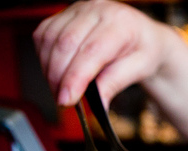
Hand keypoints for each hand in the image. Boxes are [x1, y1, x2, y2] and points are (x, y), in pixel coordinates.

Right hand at [33, 0, 171, 105]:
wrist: (142, 35)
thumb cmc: (143, 49)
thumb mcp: (141, 68)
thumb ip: (117, 82)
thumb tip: (99, 104)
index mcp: (120, 22)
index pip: (91, 51)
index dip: (75, 77)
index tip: (67, 100)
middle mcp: (96, 10)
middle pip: (66, 45)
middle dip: (59, 78)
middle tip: (64, 101)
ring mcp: (77, 10)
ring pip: (50, 40)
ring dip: (50, 70)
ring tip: (61, 90)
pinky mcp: (63, 15)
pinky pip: (43, 36)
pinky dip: (45, 58)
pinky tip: (56, 73)